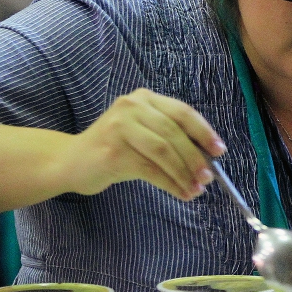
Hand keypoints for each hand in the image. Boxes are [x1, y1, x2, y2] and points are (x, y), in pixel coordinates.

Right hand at [61, 88, 224, 200]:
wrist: (71, 161)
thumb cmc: (115, 148)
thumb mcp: (143, 133)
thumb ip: (170, 137)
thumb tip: (208, 157)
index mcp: (145, 98)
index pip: (182, 112)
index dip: (204, 132)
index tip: (220, 150)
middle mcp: (132, 106)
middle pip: (174, 133)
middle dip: (195, 157)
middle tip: (208, 178)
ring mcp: (120, 128)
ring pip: (164, 151)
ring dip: (184, 173)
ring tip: (196, 189)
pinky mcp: (113, 152)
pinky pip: (150, 170)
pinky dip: (170, 183)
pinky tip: (180, 193)